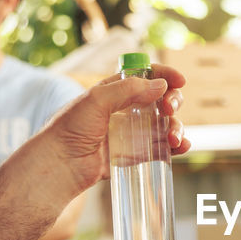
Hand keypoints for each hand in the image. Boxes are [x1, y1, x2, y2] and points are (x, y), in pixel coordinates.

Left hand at [38, 67, 192, 195]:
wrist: (60, 164)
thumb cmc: (71, 128)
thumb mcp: (97, 99)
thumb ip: (129, 90)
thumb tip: (161, 86)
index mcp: (116, 90)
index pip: (147, 76)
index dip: (165, 76)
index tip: (179, 81)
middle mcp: (127, 109)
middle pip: (162, 100)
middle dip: (173, 102)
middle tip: (169, 109)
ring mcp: (133, 132)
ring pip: (166, 125)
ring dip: (176, 127)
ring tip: (173, 137)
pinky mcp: (136, 154)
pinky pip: (161, 148)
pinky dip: (176, 146)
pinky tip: (180, 146)